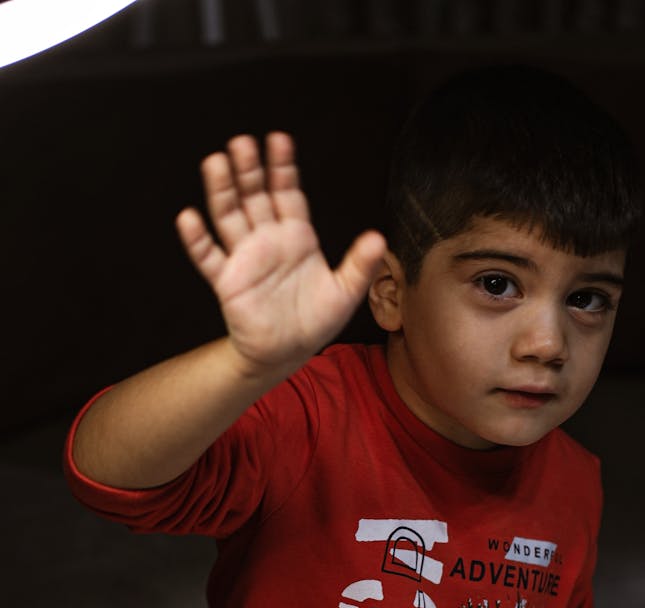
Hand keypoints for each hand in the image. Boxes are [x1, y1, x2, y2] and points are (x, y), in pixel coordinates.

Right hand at [176, 132, 385, 381]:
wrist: (288, 353)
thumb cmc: (315, 322)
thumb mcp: (345, 292)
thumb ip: (360, 265)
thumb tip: (379, 239)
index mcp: (297, 236)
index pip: (287, 193)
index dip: (283, 168)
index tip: (279, 141)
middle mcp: (268, 240)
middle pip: (255, 196)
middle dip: (250, 170)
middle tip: (243, 143)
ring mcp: (245, 258)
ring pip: (230, 216)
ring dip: (222, 191)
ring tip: (216, 163)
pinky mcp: (228, 281)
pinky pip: (209, 257)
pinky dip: (198, 239)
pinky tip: (189, 218)